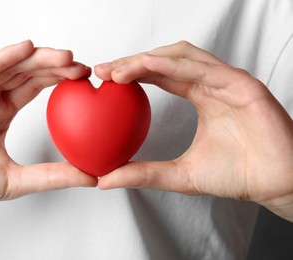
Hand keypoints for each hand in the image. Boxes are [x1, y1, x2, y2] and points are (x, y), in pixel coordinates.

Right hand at [0, 40, 96, 237]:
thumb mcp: (16, 180)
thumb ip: (52, 176)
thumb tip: (91, 177)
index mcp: (0, 112)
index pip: (33, 86)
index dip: (58, 78)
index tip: (83, 76)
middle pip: (24, 72)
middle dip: (52, 65)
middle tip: (79, 64)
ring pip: (4, 67)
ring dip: (34, 59)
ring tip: (62, 56)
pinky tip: (23, 51)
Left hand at [95, 41, 292, 220]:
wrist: (276, 185)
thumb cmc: (236, 175)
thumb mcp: (179, 175)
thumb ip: (144, 174)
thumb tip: (105, 179)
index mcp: (201, 95)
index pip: (160, 75)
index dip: (132, 73)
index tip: (104, 79)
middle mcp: (212, 83)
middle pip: (166, 59)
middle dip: (133, 61)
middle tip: (104, 70)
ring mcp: (228, 81)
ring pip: (183, 56)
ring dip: (148, 59)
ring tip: (119, 71)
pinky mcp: (243, 85)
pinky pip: (204, 68)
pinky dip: (174, 64)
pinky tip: (148, 66)